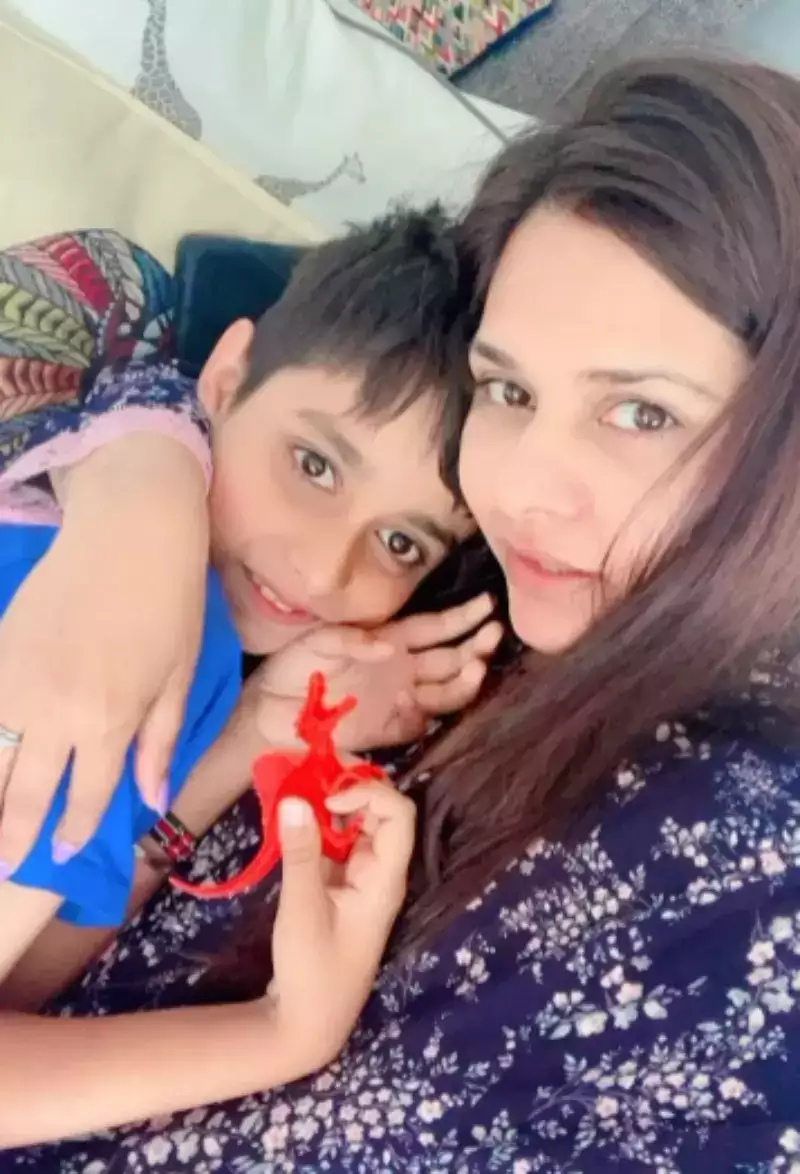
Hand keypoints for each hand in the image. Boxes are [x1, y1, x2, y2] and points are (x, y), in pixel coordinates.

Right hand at [0, 437, 207, 873]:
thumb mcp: (180, 677)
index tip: (56, 854)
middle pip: (24, 791)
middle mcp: (56, 712)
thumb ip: (158, 742)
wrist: (129, 531)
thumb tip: (152, 799)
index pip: (86, 796)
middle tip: (3, 866)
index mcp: (110, 721)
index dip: (72, 831)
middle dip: (12, 837)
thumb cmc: (170, 604)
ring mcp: (17, 682)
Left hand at [255, 593, 501, 752]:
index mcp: (389, 640)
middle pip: (450, 657)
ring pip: (446, 690)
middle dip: (476, 646)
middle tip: (493, 637)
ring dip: (465, 680)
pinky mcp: (391, 729)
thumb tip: (389, 646)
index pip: (435, 627)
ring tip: (477, 667)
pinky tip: (423, 699)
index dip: (462, 618)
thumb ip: (352, 639)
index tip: (489, 607)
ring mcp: (400, 700)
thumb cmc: (292, 668)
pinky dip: (431, 712)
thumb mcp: (316, 642)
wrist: (269, 714)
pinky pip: (423, 722)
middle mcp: (402, 668)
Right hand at [266, 782, 414, 1072]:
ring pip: (355, 828)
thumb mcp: (302, 909)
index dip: (369, 793)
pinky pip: (336, 845)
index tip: (328, 797)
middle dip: (349, 789)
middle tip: (308, 777)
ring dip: (330, 806)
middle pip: (380, 815)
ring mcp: (360, 881)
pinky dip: (317, 828)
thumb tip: (295, 798)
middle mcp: (379, 874)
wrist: (307, 1025)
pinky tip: (290, 821)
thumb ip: (300, 853)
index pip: (398, 816)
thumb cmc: (314, 971)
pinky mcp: (339, 889)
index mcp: (385, 880)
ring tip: (295, 790)